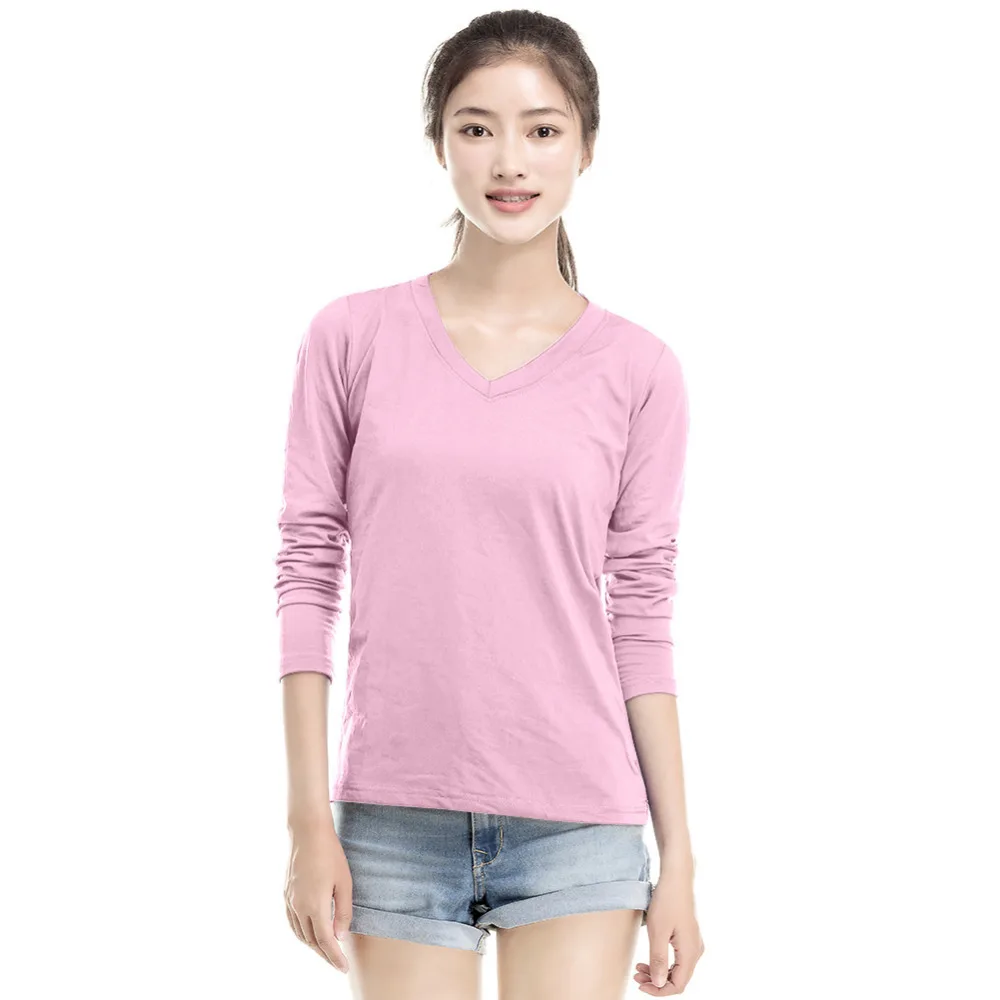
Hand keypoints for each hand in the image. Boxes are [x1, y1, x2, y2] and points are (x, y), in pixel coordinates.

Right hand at [284, 817, 352, 973]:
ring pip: (300, 934)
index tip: (343, 967)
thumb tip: (340, 936)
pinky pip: (293, 923)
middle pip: (312, 941)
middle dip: (325, 955)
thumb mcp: (344, 883)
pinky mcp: (286, 895)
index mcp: (315, 906)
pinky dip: (302, 934)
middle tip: (338, 963)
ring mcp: (290, 901)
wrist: (308, 833)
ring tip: (327, 951)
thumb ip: (343, 912)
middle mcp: (299, 907)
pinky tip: (311, 933)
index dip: (334, 957)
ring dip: (313, 946)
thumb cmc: (331, 855)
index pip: (325, 941)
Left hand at [634, 864, 704, 993]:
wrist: (676, 877)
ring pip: (678, 968)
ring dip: (659, 972)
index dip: (659, 990)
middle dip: (657, 981)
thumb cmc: (667, 901)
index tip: (640, 985)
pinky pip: (678, 957)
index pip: (678, 985)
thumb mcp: (658, 932)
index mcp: (691, 952)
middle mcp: (696, 950)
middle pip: (678, 978)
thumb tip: (659, 985)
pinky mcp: (688, 935)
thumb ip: (659, 960)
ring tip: (639, 968)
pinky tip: (650, 957)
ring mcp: (693, 942)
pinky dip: (663, 961)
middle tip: (636, 976)